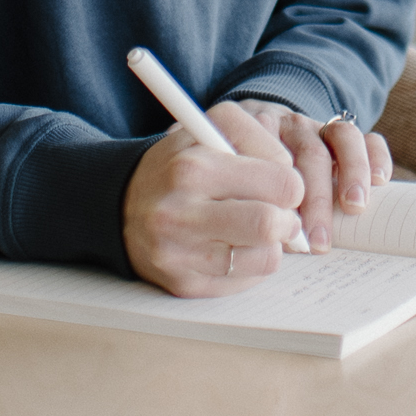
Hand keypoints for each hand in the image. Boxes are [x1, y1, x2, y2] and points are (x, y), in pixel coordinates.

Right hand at [122, 104, 304, 297]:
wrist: (120, 206)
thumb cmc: (178, 165)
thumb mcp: (211, 130)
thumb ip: (260, 139)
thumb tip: (294, 178)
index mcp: (193, 168)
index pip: (279, 182)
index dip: (292, 184)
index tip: (284, 185)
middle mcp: (181, 214)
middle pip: (270, 225)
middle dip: (289, 220)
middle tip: (282, 215)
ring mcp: (180, 254)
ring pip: (265, 258)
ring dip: (271, 244)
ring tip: (255, 229)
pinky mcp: (183, 285)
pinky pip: (245, 282)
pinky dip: (251, 265)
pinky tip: (234, 247)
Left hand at [231, 100, 393, 252]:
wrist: (254, 135)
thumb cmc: (241, 176)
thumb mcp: (229, 179)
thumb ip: (240, 199)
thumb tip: (259, 246)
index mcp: (254, 130)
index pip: (271, 157)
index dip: (277, 192)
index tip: (280, 226)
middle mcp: (288, 123)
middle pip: (309, 154)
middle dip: (316, 200)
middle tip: (317, 242)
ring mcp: (318, 125)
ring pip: (342, 137)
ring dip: (352, 173)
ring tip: (354, 207)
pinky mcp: (342, 133)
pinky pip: (366, 137)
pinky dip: (375, 156)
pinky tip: (380, 181)